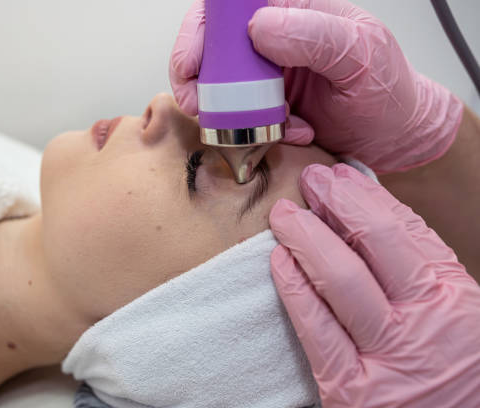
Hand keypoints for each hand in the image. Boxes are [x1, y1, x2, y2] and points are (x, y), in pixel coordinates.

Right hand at [169, 0, 463, 173]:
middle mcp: (273, 41)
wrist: (393, 140)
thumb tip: (259, 26)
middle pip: (210, 50)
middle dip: (197, 81)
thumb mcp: (362, 55)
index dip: (200, 33)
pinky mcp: (264, 111)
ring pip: (217, 89)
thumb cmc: (388, 93)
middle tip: (200, 107)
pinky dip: (254, 134)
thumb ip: (315, 35)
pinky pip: (239, 122)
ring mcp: (265, 78)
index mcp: (292, 11)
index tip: (191, 65)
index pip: (229, 9)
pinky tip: (290, 133)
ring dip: (228, 114)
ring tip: (265, 127)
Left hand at [268, 163, 479, 406]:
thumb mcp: (454, 320)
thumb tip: (373, 223)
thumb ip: (419, 278)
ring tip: (285, 212)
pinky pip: (317, 329)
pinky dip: (295, 288)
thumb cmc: (452, 377)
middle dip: (340, 202)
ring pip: (342, 278)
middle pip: (377, 243)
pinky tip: (280, 259)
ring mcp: (390, 356)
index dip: (371, 198)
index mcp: (457, 299)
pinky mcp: (352, 390)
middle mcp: (428, 321)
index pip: (408, 233)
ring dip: (308, 236)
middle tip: (312, 179)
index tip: (344, 176)